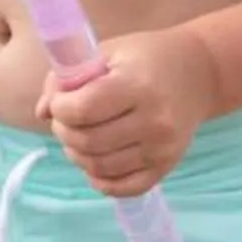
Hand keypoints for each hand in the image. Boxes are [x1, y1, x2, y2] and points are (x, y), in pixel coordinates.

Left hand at [36, 26, 219, 198]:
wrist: (199, 73)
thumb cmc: (146, 57)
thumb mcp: (107, 53)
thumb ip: (68, 78)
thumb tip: (41, 112)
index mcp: (137, 85)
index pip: (82, 110)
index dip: (59, 107)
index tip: (59, 100)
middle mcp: (153, 121)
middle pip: (87, 142)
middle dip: (63, 131)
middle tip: (65, 119)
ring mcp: (162, 149)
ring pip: (99, 168)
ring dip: (76, 155)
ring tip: (77, 136)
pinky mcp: (166, 167)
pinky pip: (124, 188)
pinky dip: (100, 179)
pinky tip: (95, 160)